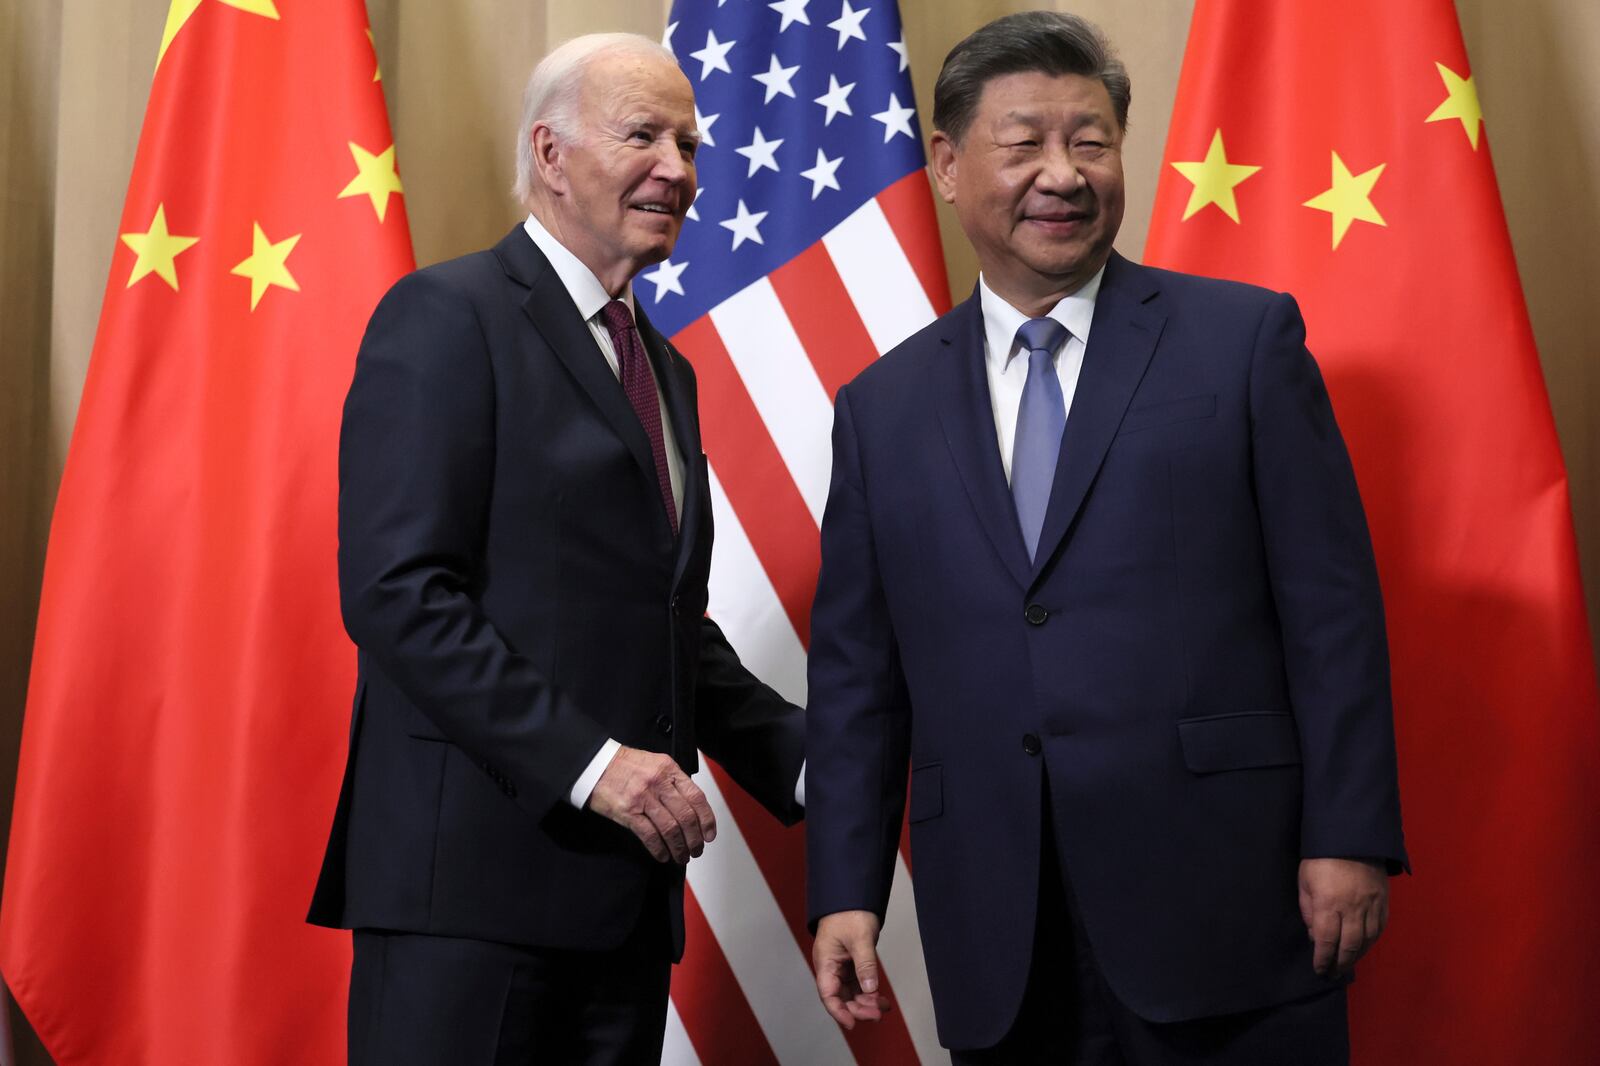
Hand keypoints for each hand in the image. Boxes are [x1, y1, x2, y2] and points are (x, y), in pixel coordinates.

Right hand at [586, 746, 715, 863]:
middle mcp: (658, 783)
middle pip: (686, 816)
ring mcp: (643, 798)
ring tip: (682, 857)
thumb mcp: (655, 763)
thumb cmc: (625, 765)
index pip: (697, 797)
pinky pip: (649, 835)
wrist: (595, 764)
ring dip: (679, 847)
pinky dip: (659, 849)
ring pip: (670, 828)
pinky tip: (663, 856)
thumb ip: (673, 781)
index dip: (707, 819)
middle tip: (696, 850)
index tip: (709, 834)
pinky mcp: (627, 812)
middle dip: (695, 839)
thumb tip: (691, 805)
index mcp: (669, 769)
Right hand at [812, 910, 892, 1028]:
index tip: (852, 1024)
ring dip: (866, 1003)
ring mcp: (841, 966)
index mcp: (825, 961)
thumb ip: (865, 964)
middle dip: (858, 1009)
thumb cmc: (849, 912)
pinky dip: (869, 993)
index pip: (828, 994)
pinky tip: (881, 999)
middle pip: (841, 997)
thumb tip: (870, 988)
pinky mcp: (851, 964)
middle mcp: (831, 967)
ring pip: (851, 993)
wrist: (852, 896)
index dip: (838, 1012)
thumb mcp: (859, 938)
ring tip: (883, 1008)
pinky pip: (858, 985)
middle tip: (877, 1015)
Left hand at [1298, 858, 1388, 977]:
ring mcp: (1371, 906)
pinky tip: (1363, 947)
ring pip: (1367, 941)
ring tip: (1347, 964)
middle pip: (1349, 946)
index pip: (1326, 941)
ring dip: (1357, 956)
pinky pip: (1380, 928)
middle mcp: (1352, 909)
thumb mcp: (1304, 882)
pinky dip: (1371, 942)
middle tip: (1334, 974)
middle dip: (1340, 964)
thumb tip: (1315, 936)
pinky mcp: (1384, 901)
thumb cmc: (1320, 859)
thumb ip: (1309, 911)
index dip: (1323, 959)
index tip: (1319, 970)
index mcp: (1329, 904)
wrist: (1352, 837)